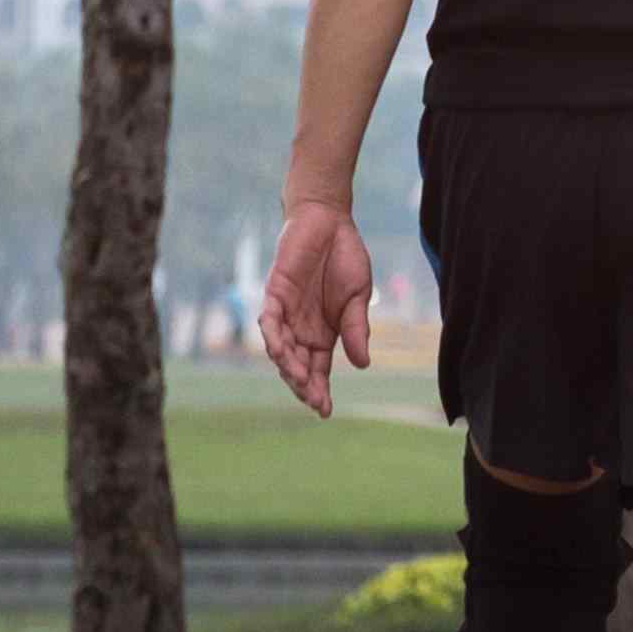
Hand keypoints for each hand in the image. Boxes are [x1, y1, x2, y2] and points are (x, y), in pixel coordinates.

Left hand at [259, 202, 373, 414]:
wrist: (329, 221)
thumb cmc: (345, 258)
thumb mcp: (359, 297)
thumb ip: (357, 328)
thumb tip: (363, 365)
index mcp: (323, 334)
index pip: (318, 370)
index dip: (319, 390)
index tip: (325, 411)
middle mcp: (301, 328)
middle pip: (297, 366)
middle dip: (304, 386)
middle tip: (313, 400)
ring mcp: (286, 312)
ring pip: (281, 349)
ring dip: (289, 366)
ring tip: (301, 381)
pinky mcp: (274, 293)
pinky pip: (269, 320)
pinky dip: (273, 337)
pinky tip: (280, 351)